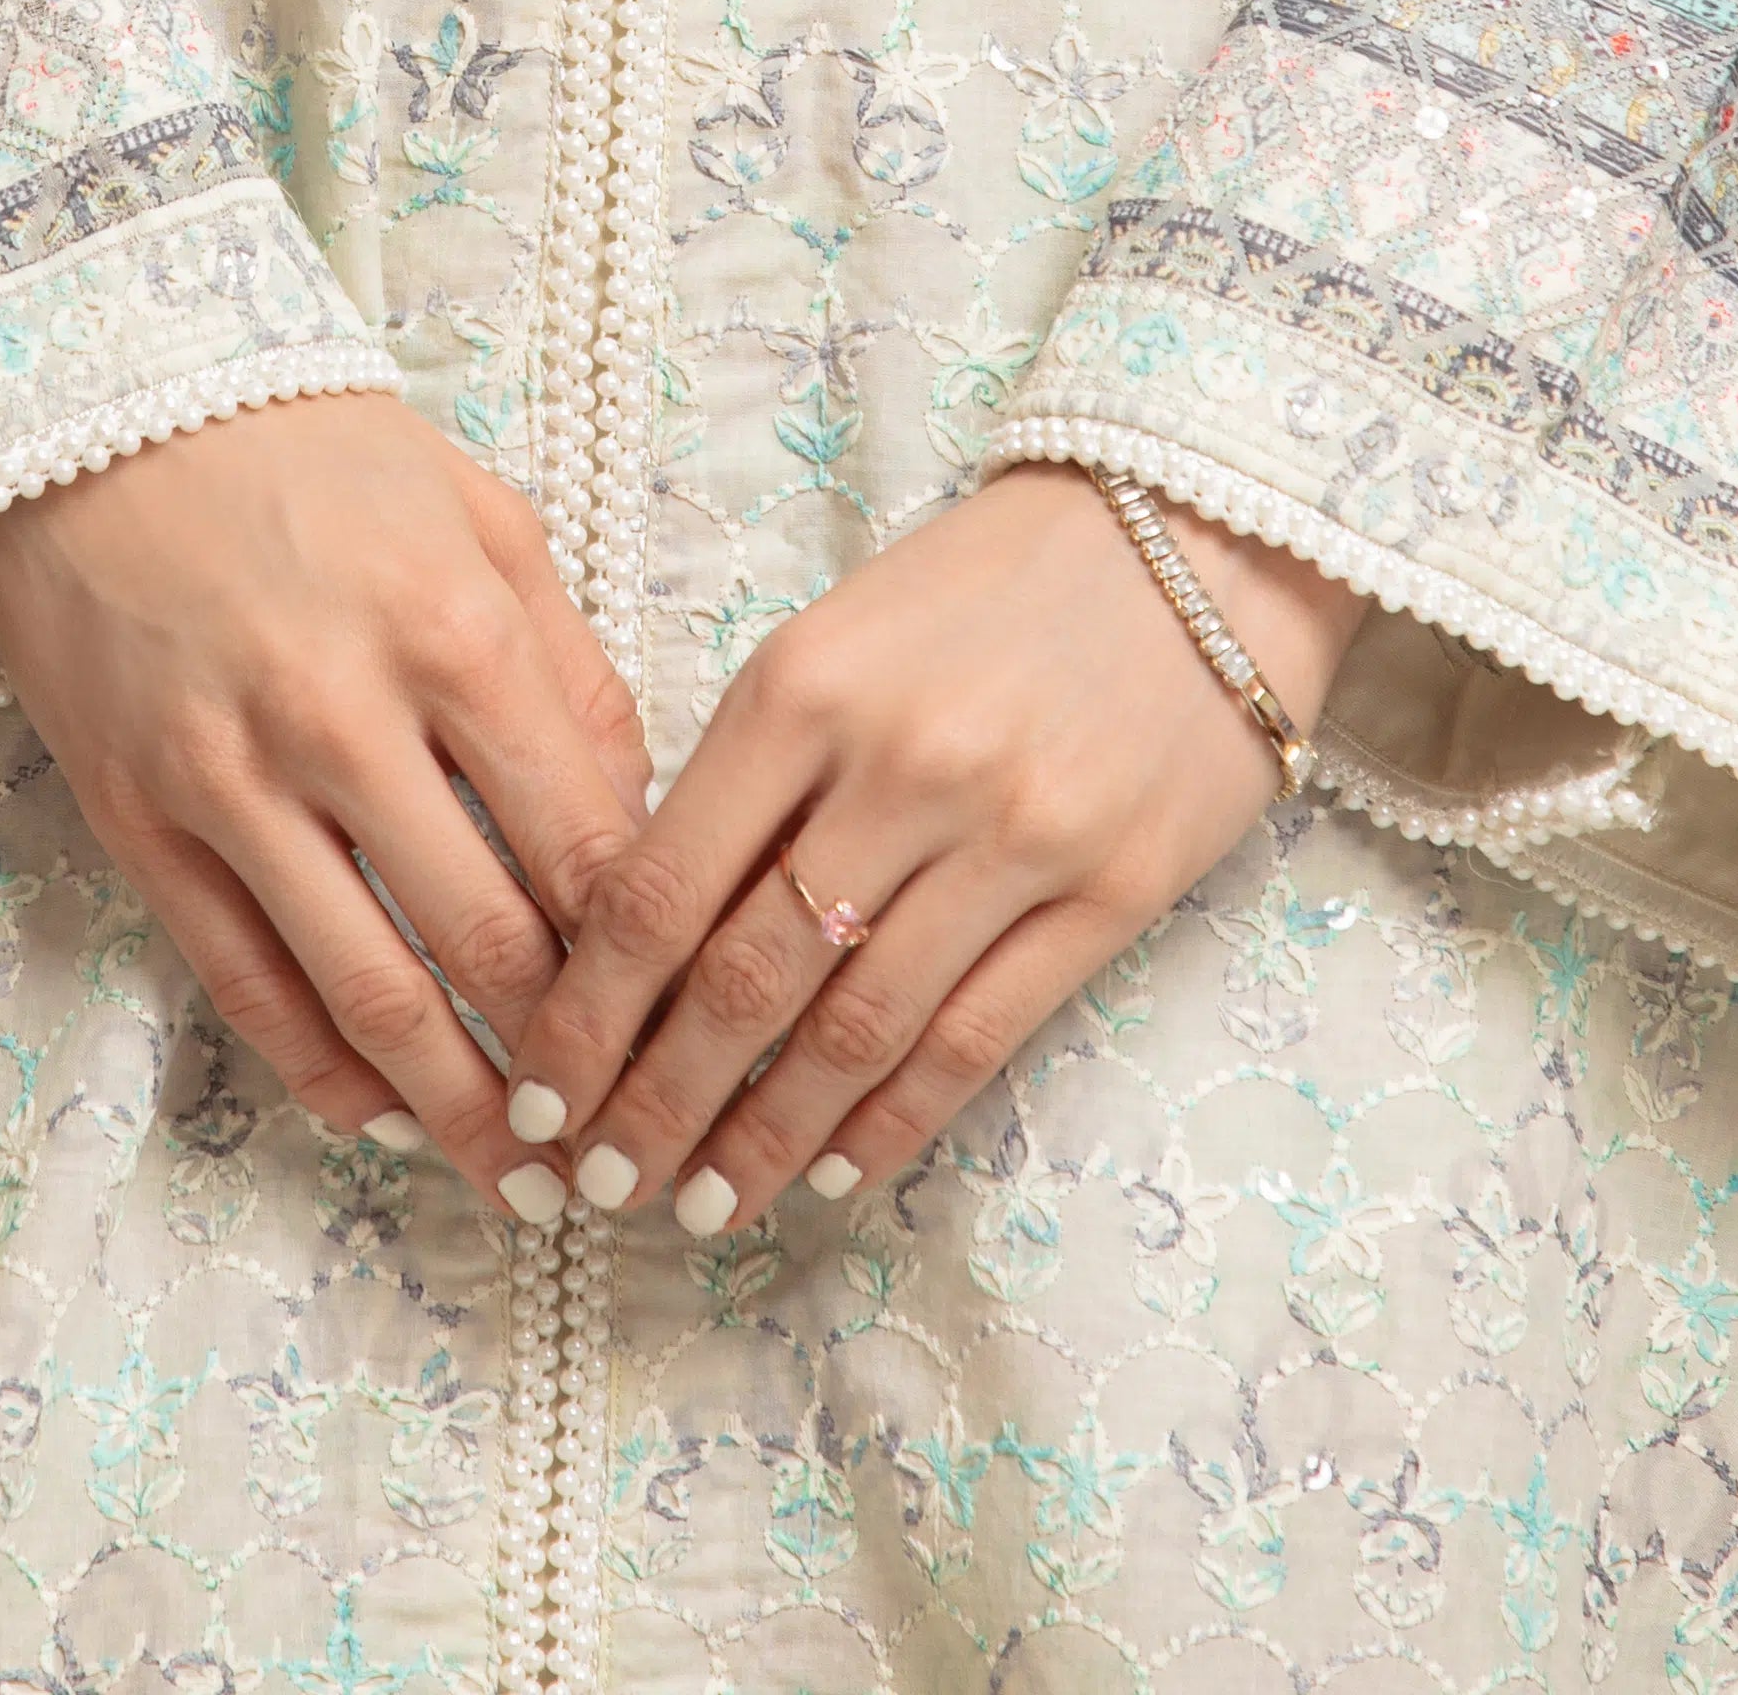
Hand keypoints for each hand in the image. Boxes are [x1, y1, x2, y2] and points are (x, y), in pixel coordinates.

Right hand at [0, 391, 650, 1220]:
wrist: (118, 415)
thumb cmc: (327, 461)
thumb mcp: (491, 524)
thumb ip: (572, 670)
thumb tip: (635, 812)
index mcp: (461, 637)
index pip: (582, 842)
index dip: (644, 955)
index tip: (686, 1019)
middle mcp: (350, 721)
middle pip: (487, 939)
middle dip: (566, 1058)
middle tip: (623, 1134)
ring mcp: (236, 782)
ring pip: (364, 989)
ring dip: (453, 1101)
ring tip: (519, 1173)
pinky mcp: (146, 823)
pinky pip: (242, 981)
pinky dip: (318, 1068)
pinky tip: (380, 1114)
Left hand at [501, 463, 1365, 1230]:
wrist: (1200, 532)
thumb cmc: (993, 581)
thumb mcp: (839, 633)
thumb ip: (752, 768)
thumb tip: (647, 931)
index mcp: (805, 687)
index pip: (660, 890)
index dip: (587, 1015)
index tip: (537, 1093)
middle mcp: (902, 768)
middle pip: (743, 982)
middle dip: (656, 1103)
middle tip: (600, 1181)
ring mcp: (1015, 836)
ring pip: (856, 1030)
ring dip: (764, 1137)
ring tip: (706, 1204)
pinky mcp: (1113, 889)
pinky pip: (978, 1035)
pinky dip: (893, 1118)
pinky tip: (833, 1166)